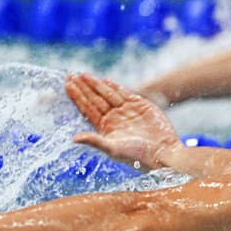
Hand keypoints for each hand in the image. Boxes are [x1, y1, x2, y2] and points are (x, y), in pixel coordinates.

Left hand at [65, 73, 182, 169]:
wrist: (162, 151)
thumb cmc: (137, 155)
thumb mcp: (113, 149)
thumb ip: (94, 141)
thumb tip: (74, 139)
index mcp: (105, 128)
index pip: (87, 109)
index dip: (77, 97)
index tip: (67, 85)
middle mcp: (114, 118)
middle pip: (94, 99)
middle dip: (83, 87)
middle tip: (70, 75)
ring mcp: (126, 110)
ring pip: (107, 94)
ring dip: (95, 84)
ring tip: (83, 74)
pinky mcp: (140, 105)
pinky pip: (124, 93)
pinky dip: (114, 86)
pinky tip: (104, 80)